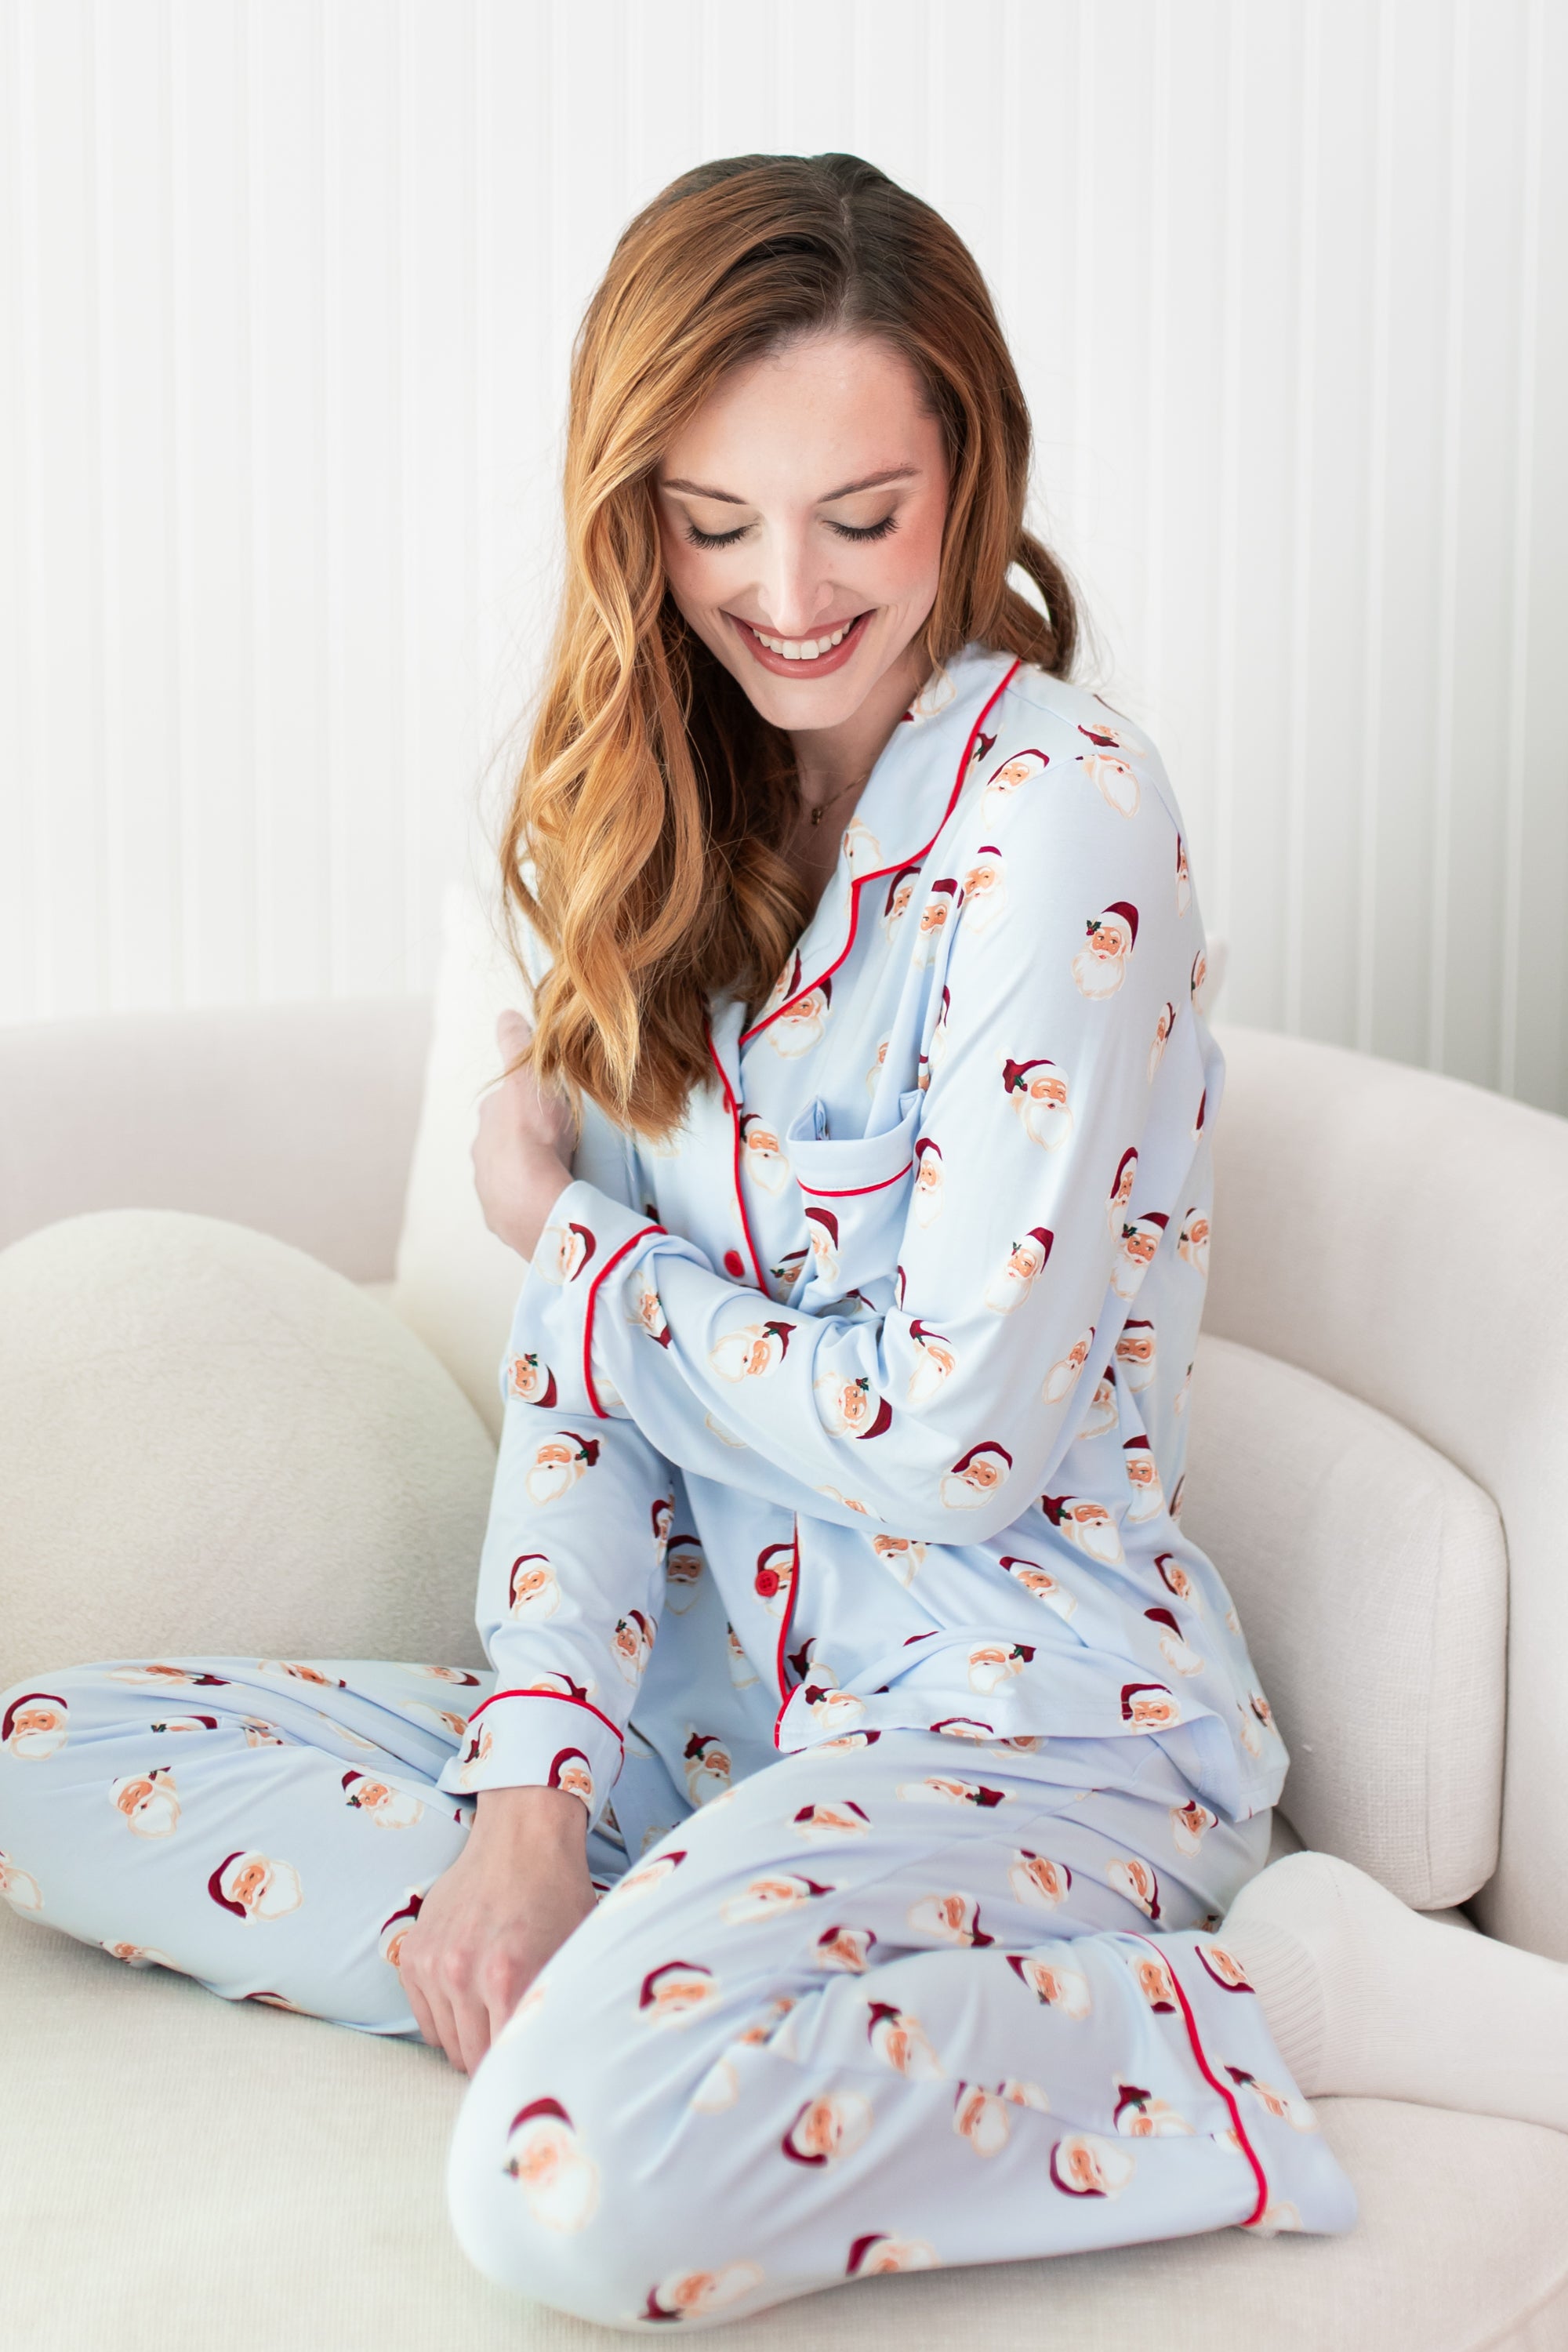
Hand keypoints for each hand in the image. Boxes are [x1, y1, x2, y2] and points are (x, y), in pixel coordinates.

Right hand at [397, 1784, 595, 2072]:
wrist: (523, 1838)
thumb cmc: (558, 1896)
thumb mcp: (575, 1951)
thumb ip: (560, 2004)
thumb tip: (563, 2056)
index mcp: (509, 1978)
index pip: (503, 2061)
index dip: (519, 2067)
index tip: (530, 2068)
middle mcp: (464, 1974)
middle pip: (471, 2060)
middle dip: (494, 2059)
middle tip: (514, 2043)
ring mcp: (433, 1964)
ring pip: (445, 2043)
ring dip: (469, 2039)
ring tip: (495, 2017)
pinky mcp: (414, 1955)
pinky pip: (424, 2017)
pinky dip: (445, 2018)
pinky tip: (470, 1999)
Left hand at [472, 1009, 574, 1257]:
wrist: (536, 1196)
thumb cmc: (535, 1132)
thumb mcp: (529, 1073)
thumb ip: (515, 1042)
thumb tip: (505, 1014)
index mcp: (489, 1119)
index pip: (504, 1105)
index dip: (525, 1103)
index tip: (547, 1108)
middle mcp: (482, 1154)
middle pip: (504, 1142)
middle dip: (524, 1141)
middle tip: (556, 1144)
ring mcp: (490, 1190)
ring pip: (508, 1176)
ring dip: (526, 1174)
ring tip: (556, 1175)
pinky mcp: (502, 1219)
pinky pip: (517, 1207)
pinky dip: (529, 1202)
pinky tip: (549, 1200)